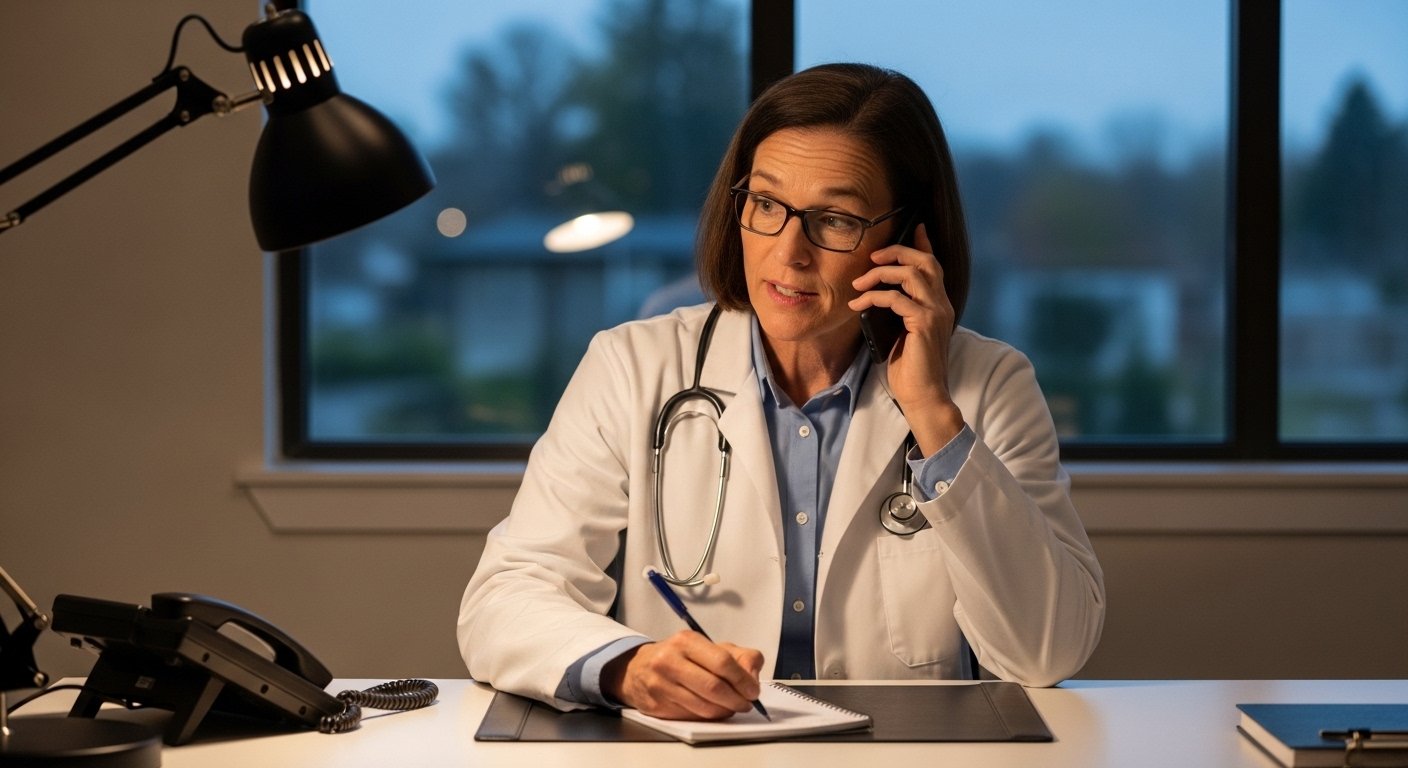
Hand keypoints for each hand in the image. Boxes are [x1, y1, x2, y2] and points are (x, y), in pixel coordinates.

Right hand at [601, 630, 763, 719]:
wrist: (637, 669)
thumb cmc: (679, 657)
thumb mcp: (707, 647)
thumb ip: (738, 656)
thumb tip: (753, 675)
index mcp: (686, 641)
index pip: (722, 662)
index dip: (742, 680)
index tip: (753, 691)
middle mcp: (669, 661)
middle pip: (713, 687)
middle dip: (736, 699)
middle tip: (746, 703)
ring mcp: (661, 685)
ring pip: (704, 706)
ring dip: (725, 711)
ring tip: (731, 707)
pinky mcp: (657, 706)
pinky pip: (692, 717)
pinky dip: (709, 717)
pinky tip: (713, 710)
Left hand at [848, 223, 964, 453]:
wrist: (922, 395)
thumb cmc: (909, 366)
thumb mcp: (902, 330)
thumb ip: (898, 309)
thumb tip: (876, 293)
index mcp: (938, 303)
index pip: (934, 265)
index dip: (923, 244)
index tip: (915, 227)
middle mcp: (941, 304)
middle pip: (924, 262)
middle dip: (896, 252)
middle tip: (871, 258)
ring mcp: (935, 313)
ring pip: (911, 275)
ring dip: (880, 274)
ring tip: (858, 284)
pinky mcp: (924, 324)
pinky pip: (896, 299)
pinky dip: (874, 298)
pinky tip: (859, 306)